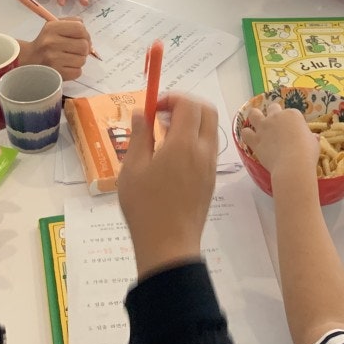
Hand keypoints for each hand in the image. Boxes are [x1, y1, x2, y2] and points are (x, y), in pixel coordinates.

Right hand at [19, 17, 91, 80]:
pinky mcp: (56, 74)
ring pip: (82, 60)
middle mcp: (51, 43)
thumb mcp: (54, 26)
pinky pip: (77, 72)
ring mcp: (53, 59)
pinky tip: (67, 66)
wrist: (29, 59)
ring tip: (70, 58)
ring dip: (79, 60)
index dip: (85, 34)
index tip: (83, 38)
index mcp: (52, 28)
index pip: (79, 28)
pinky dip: (75, 70)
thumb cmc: (46, 42)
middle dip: (84, 49)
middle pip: (84, 45)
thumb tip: (87, 36)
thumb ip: (72, 23)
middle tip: (77, 50)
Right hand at [118, 93, 217, 278]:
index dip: (172, 97)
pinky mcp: (211, 179)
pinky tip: (171, 156)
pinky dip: (194, 140)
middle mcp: (203, 151)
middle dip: (186, 105)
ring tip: (163, 136)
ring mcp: (210, 166)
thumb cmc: (145, 207)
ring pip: (210, 129)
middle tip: (162, 114)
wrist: (169, 245)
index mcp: (183, 144)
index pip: (189, 104)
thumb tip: (141, 112)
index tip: (153, 107)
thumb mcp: (132, 168)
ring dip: (191, 122)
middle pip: (206, 111)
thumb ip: (139, 135)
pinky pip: (208, 147)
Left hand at [241, 101, 318, 188]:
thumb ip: (312, 138)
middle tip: (276, 124)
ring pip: (254, 114)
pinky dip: (247, 134)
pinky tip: (250, 138)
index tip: (293, 130)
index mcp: (293, 115)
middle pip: (272, 108)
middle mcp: (276, 117)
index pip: (291, 113)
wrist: (293, 165)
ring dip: (255, 117)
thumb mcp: (314, 143)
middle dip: (273, 113)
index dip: (291, 121)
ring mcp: (264, 127)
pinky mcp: (255, 140)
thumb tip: (315, 137)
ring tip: (257, 124)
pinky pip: (245, 132)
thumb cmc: (307, 153)